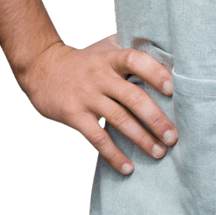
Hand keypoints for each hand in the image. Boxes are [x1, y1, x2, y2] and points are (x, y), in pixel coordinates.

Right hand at [20, 34, 176, 174]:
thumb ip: (129, 47)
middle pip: (132, 97)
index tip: (172, 89)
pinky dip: (113, 154)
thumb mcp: (105, 46)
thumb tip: (164, 47)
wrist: (42, 68)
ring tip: (159, 152)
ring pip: (118, 120)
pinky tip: (128, 168)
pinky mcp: (74, 115)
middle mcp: (101, 77)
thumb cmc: (84, 59)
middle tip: (173, 136)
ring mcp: (87, 97)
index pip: (135, 60)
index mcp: (111, 58)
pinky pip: (97, 138)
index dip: (154, 73)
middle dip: (155, 118)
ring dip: (141, 139)